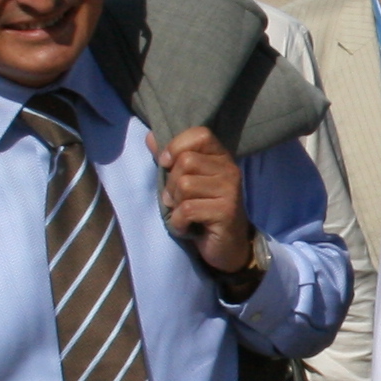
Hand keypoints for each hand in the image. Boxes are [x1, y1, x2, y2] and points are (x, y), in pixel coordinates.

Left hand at [156, 124, 256, 276]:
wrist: (227, 245)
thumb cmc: (202, 209)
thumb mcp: (185, 180)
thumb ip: (169, 158)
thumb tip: (150, 136)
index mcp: (220, 157)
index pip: (200, 134)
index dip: (177, 146)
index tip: (167, 163)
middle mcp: (229, 169)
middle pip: (186, 162)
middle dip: (171, 184)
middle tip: (177, 200)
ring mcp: (230, 190)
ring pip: (184, 185)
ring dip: (175, 204)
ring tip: (183, 213)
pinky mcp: (225, 212)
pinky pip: (187, 210)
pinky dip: (178, 222)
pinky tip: (186, 227)